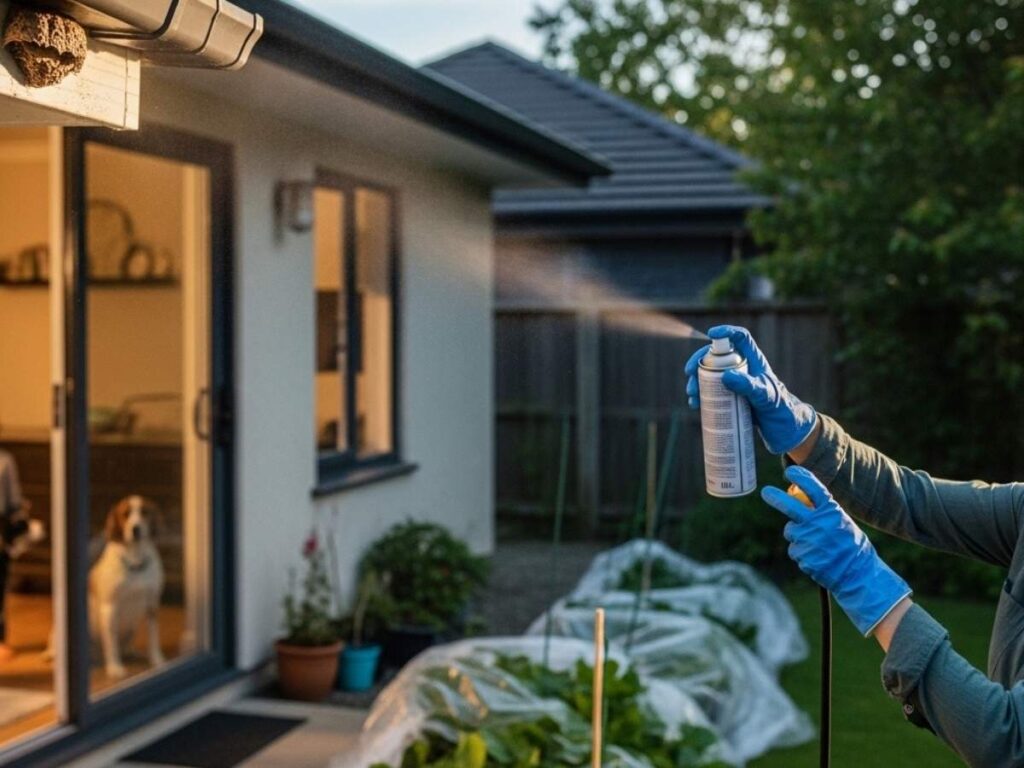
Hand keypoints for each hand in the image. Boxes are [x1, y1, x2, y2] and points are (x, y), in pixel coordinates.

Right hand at [684, 325, 816, 454]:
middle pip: (717, 357)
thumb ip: (748, 386)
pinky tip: (695, 405)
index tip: (711, 334)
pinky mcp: (730, 399)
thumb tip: (726, 376)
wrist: (784, 431)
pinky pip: (711, 393)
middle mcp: (743, 370)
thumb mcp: (765, 397)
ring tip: (692, 395)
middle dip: (699, 362)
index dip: (726, 332)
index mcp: (754, 362)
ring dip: (696, 382)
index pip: (741, 338)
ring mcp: (735, 384)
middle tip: (689, 373)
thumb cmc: (781, 410)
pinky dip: (700, 397)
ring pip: (710, 375)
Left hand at [762, 466, 911, 635]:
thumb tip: (798, 498)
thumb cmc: (850, 545)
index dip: (800, 477)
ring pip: (790, 531)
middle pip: (789, 506)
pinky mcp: (802, 555)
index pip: (812, 488)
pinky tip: (817, 557)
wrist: (858, 575)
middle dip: (775, 497)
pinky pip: (794, 549)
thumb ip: (822, 512)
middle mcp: (818, 523)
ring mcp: (808, 540)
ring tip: (817, 544)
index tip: (790, 471)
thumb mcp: (841, 522)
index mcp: (831, 512)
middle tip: (766, 492)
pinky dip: (802, 552)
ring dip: (797, 535)